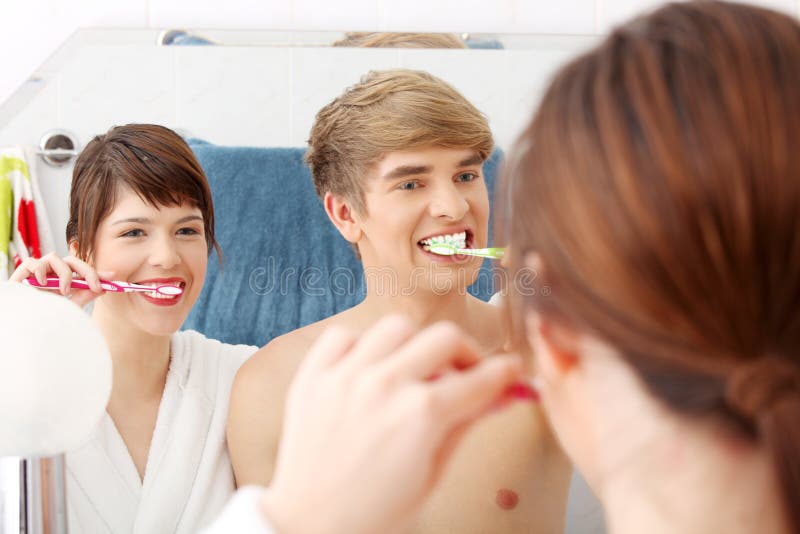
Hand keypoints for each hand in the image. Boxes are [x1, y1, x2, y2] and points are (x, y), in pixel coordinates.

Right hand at [9, 253, 110, 307]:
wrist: (18, 325)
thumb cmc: (41, 317)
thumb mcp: (66, 308)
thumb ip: (82, 297)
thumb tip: (101, 288)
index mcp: (63, 281)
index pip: (82, 272)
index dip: (97, 273)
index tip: (114, 277)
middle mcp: (52, 274)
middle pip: (73, 261)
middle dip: (88, 271)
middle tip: (95, 286)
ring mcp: (38, 271)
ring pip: (55, 258)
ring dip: (65, 274)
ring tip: (64, 292)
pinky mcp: (22, 271)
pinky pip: (33, 262)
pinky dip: (40, 270)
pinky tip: (43, 284)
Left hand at [262, 315, 524, 533]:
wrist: (311, 527)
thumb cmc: (374, 515)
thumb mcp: (432, 474)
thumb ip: (465, 424)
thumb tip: (500, 395)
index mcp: (422, 415)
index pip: (480, 378)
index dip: (504, 372)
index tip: (509, 369)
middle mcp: (384, 385)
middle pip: (444, 337)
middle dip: (465, 354)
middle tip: (465, 372)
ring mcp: (345, 376)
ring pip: (396, 327)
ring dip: (414, 345)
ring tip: (413, 370)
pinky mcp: (313, 377)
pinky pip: (343, 334)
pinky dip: (361, 345)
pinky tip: (369, 368)